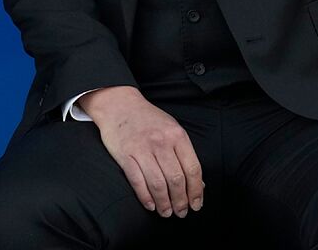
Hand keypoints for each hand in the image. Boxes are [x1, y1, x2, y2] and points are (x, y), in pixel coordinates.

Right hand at [78, 85, 204, 217]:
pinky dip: (145, 197)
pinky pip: (137, 181)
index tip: (196, 204)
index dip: (196, 190)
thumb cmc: (149, 119)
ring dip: (164, 203)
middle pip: (176, 179)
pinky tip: (151, 205)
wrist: (120, 105)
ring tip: (166, 213)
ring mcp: (142, 149)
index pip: (192, 168)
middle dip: (180, 201)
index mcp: (177, 135)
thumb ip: (184, 154)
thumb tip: (197, 183)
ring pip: (157, 184)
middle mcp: (161, 142)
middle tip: (181, 212)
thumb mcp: (172, 129)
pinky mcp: (125, 155)